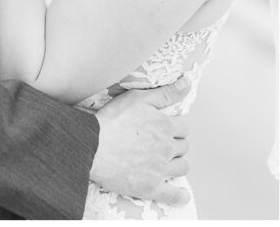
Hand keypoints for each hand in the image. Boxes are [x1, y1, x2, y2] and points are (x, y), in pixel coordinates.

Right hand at [91, 77, 190, 205]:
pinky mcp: (149, 187)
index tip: (167, 128)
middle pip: (183, 146)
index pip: (184, 127)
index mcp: (166, 126)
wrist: (92, 146)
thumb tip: (187, 83)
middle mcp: (167, 148)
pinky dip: (179, 196)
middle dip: (176, 144)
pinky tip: (182, 195)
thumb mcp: (139, 98)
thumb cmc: (112, 120)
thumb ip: (166, 93)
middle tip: (163, 144)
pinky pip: (172, 195)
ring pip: (181, 167)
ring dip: (177, 163)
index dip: (176, 127)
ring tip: (168, 162)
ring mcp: (159, 169)